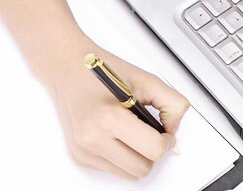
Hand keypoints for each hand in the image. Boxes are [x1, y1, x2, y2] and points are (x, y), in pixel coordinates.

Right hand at [43, 38, 189, 179]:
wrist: (68, 68)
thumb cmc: (103, 71)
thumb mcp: (146, 80)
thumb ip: (171, 103)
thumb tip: (174, 129)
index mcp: (109, 118)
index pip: (153, 149)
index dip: (167, 141)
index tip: (165, 132)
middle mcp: (93, 139)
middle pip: (142, 168)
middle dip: (152, 152)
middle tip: (150, 132)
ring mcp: (84, 151)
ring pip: (129, 174)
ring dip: (137, 157)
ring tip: (133, 131)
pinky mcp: (79, 157)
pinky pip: (114, 169)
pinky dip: (122, 156)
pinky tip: (117, 134)